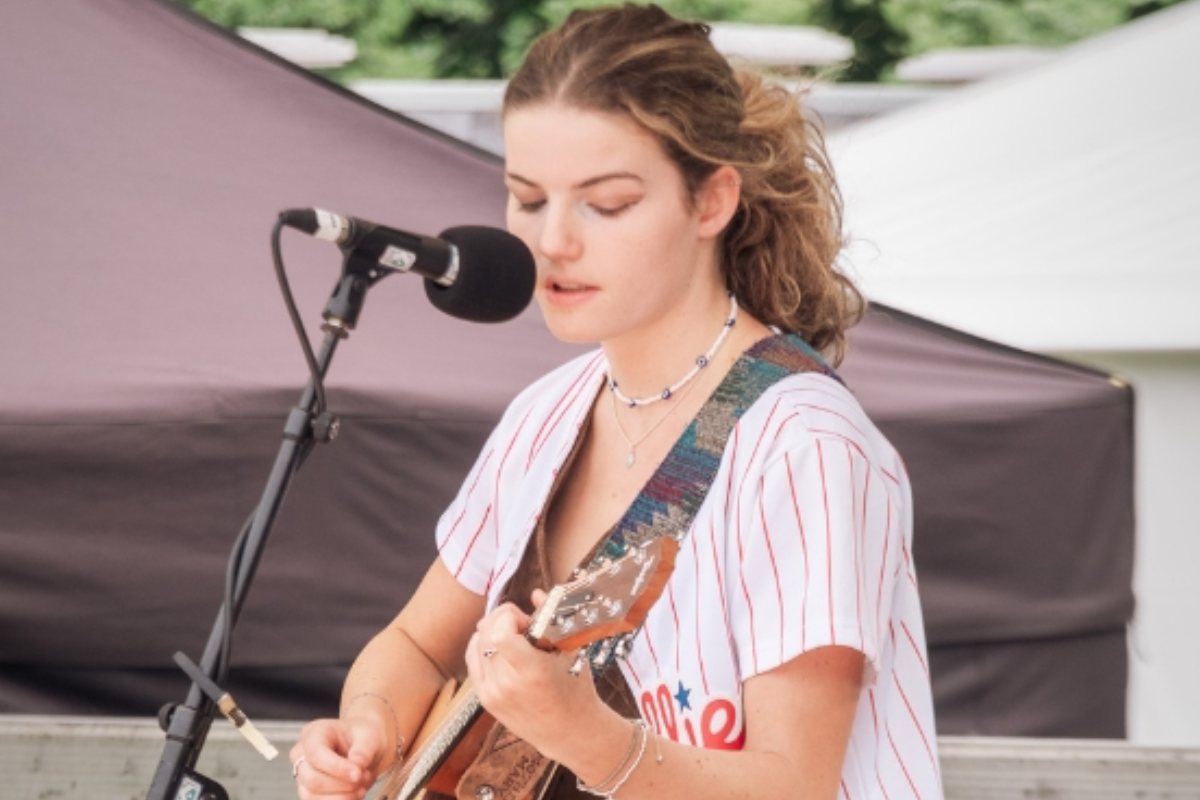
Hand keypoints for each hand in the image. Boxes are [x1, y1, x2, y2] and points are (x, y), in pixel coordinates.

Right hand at [290, 717, 387, 799]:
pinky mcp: (308, 792)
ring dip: (341, 797)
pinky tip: (354, 795)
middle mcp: (301, 755)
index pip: (316, 754)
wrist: (365, 749)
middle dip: (342, 784)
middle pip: (312, 779)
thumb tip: (357, 764)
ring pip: (311, 796)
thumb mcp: (369, 736)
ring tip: (362, 787)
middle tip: (364, 777)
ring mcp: (302, 775)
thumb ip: (363, 750)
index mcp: (313, 733)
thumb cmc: (362, 737)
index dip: (336, 768)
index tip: (358, 774)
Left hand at [464, 592, 607, 762]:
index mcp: (531, 672)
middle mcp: (506, 684)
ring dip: (493, 631)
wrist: (569, 732)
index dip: (509, 616)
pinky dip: (482, 645)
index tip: (526, 621)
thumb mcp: (570, 650)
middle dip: (503, 619)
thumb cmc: (575, 688)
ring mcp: (492, 694)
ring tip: (515, 637)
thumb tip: (536, 593)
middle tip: (522, 625)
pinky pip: (473, 660)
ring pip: (477, 644)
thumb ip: (551, 618)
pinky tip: (499, 644)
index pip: (500, 633)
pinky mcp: (485, 699)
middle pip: (486, 633)